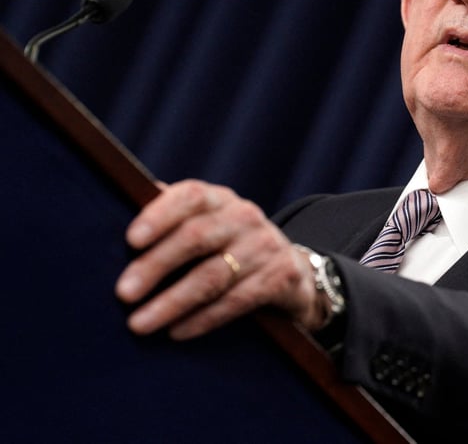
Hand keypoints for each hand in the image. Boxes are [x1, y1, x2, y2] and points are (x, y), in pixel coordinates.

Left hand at [115, 180, 320, 339]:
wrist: (291, 273)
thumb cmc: (227, 249)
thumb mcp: (205, 227)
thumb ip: (169, 220)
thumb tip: (114, 208)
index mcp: (219, 199)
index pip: (190, 196)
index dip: (160, 215)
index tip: (131, 240)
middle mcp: (245, 216)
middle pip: (197, 237)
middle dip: (157, 265)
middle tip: (123, 293)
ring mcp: (267, 245)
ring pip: (214, 275)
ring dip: (173, 302)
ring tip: (140, 324)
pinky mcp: (282, 276)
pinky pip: (238, 300)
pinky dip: (204, 318)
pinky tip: (178, 332)